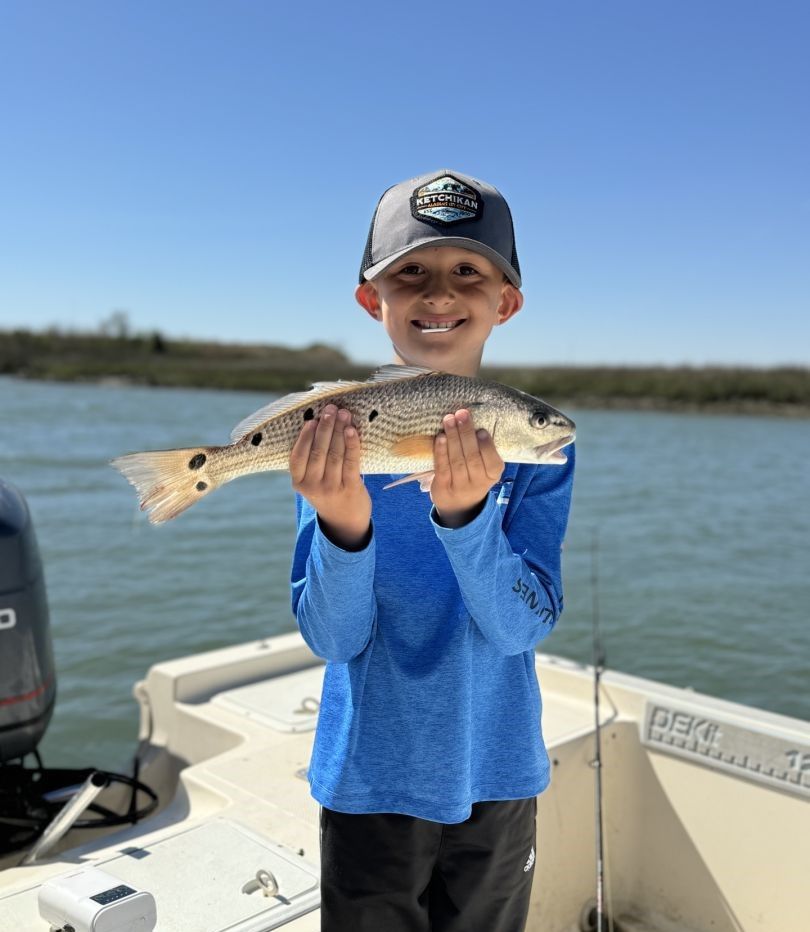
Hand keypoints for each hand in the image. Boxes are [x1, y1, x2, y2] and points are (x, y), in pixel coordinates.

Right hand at [290, 405, 371, 549]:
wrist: (345, 522)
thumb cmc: (328, 493)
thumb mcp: (311, 482)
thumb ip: (311, 460)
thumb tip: (319, 423)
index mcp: (299, 482)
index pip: (298, 456)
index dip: (305, 436)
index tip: (313, 418)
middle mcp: (313, 486)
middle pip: (318, 451)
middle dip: (325, 427)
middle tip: (330, 409)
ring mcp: (331, 488)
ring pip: (334, 454)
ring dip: (339, 430)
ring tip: (344, 414)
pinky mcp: (350, 488)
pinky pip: (351, 462)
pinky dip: (351, 444)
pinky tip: (351, 430)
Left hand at [431, 409, 503, 527]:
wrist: (459, 506)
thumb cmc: (473, 477)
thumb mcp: (485, 468)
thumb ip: (482, 449)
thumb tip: (470, 421)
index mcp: (493, 475)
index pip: (492, 461)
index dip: (487, 446)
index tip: (481, 430)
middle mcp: (478, 483)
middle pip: (473, 457)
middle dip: (466, 434)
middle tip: (462, 414)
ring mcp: (460, 486)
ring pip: (457, 461)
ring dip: (453, 438)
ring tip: (449, 419)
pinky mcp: (443, 487)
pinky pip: (442, 468)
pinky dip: (441, 451)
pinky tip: (440, 437)